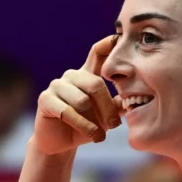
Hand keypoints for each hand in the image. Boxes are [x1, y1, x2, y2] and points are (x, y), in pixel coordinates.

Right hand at [33, 36, 122, 154]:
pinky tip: (91, 136)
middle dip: (107, 108)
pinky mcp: (45, 99)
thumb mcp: (106, 116)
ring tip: (100, 136)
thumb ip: (118, 105)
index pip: (98, 53)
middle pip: (95, 84)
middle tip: (115, 126)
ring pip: (82, 100)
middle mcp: (72, 76)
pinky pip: (67, 111)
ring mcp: (56, 86)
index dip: (108, 44)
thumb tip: (135, 97)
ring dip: (94, 122)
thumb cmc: (86, 126)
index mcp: (87, 75)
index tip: (119, 37)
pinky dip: (82, 126)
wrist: (61, 144)